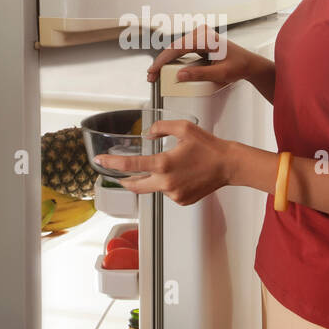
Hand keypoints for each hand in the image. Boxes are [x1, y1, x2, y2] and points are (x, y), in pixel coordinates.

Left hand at [95, 120, 234, 205]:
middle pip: (135, 185)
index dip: (112, 163)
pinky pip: (167, 193)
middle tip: (119, 175)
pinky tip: (182, 176)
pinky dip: (168, 184)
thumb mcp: (184, 128)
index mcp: (164, 163)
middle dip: (124, 180)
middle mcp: (166, 182)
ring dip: (153, 179)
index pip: (130, 165)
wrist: (228, 165)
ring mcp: (174, 194)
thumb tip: (148, 134)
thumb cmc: (209, 147)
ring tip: (170, 167)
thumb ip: (161, 127)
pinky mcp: (181, 200)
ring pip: (153, 188)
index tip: (100, 161)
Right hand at [146, 25, 260, 85]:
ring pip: (176, 48)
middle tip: (151, 77)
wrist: (248, 63)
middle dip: (161, 62)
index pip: (178, 48)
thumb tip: (180, 75)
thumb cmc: (239, 66)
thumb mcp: (220, 74)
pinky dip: (173, 59)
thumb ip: (200, 74)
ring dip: (165, 61)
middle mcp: (201, 33)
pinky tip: (166, 67)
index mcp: (206, 37)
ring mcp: (200, 35)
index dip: (162, 60)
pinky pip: (182, 49)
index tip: (153, 71)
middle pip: (174, 47)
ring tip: (156, 74)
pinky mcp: (199, 41)